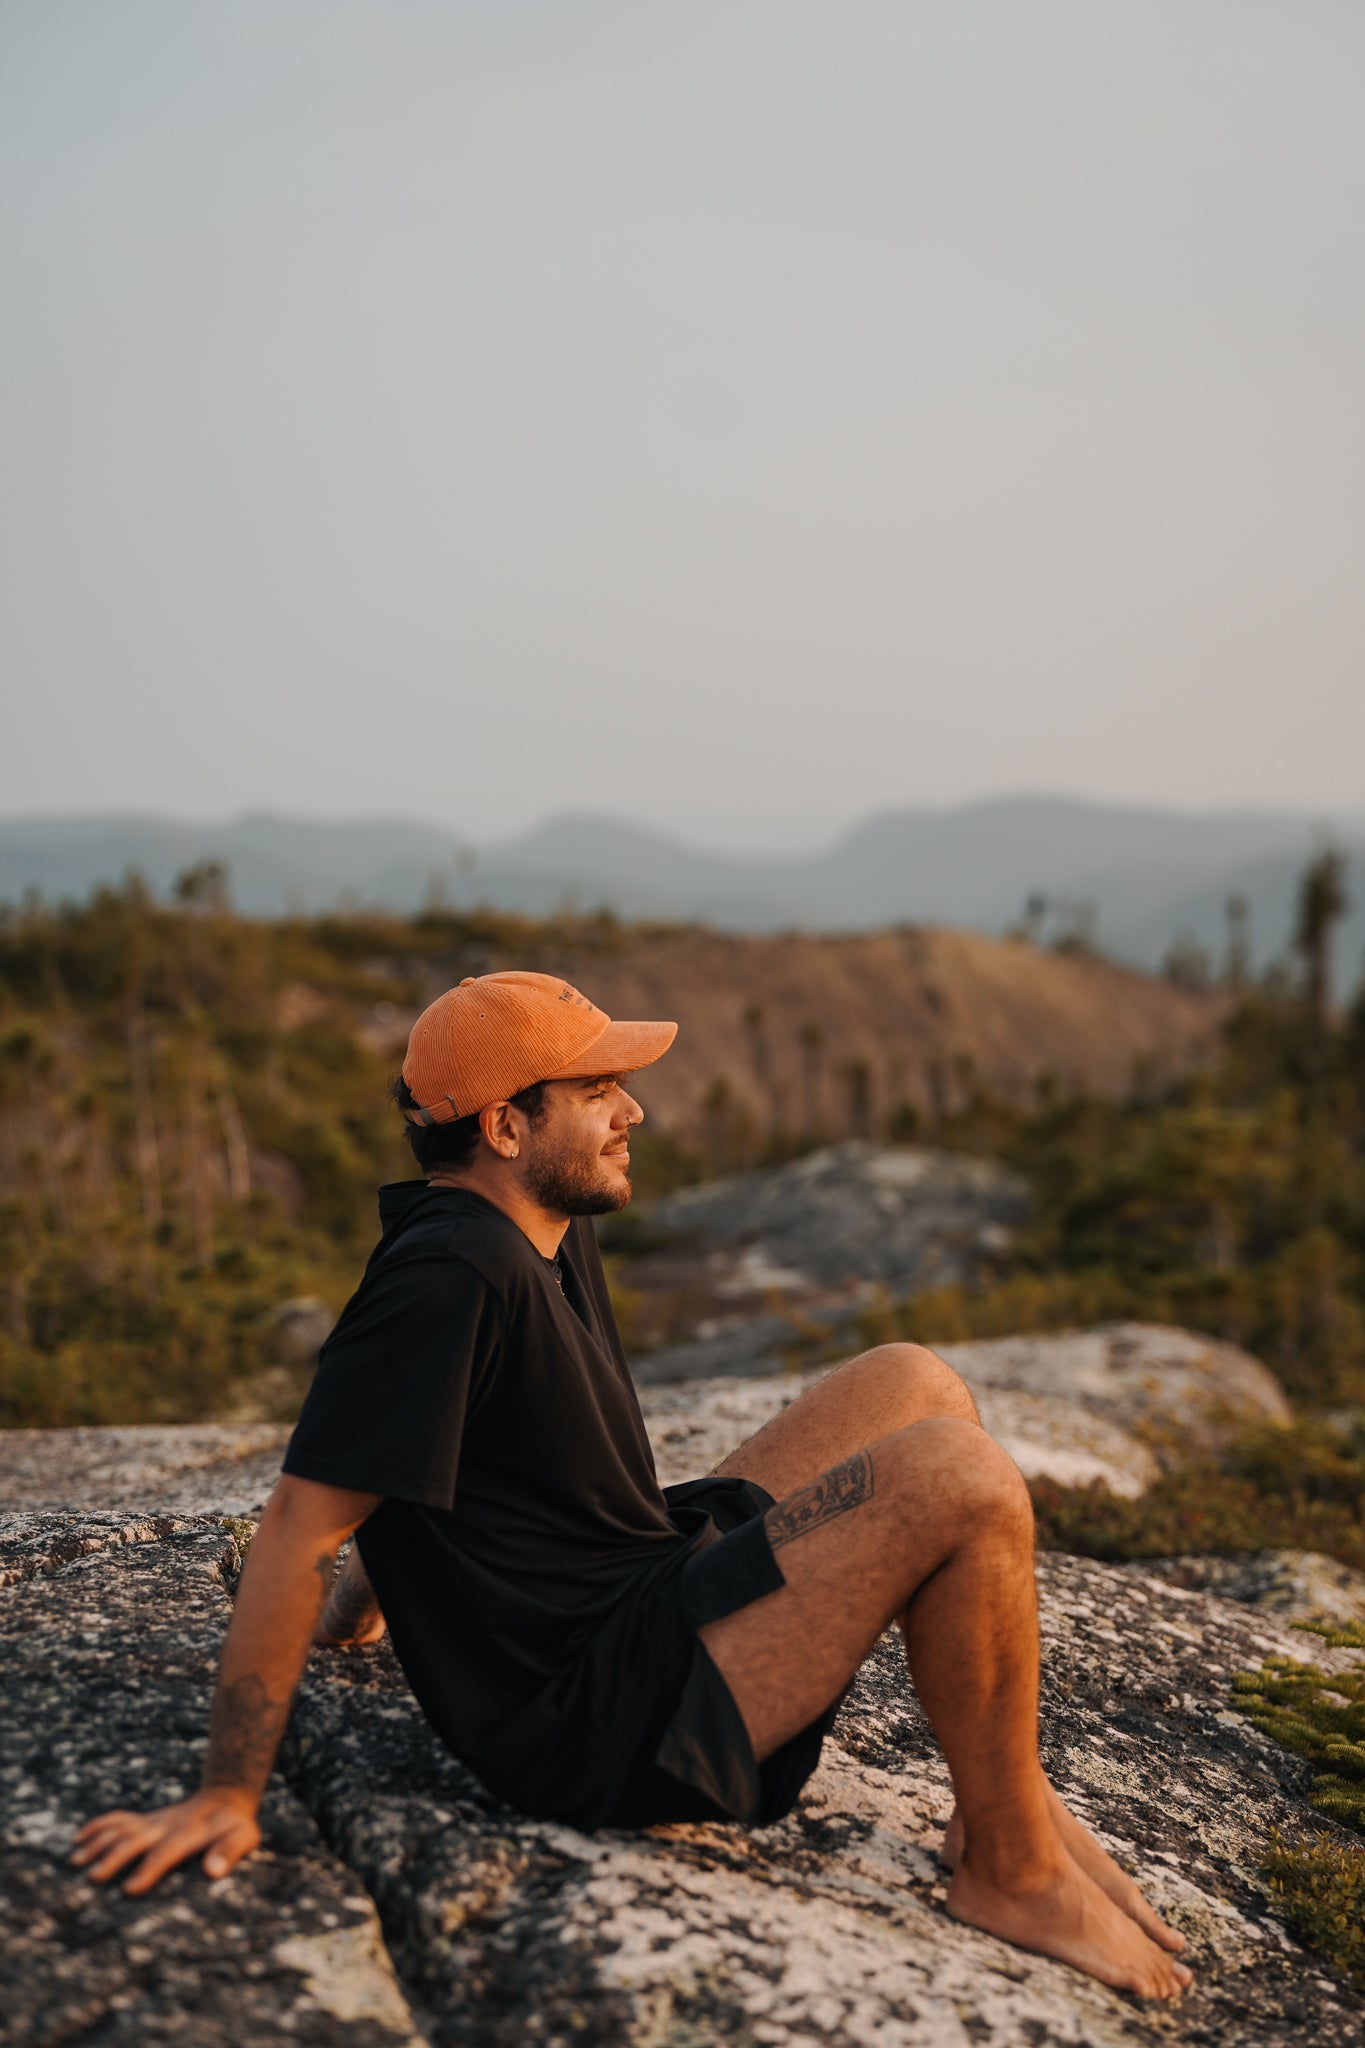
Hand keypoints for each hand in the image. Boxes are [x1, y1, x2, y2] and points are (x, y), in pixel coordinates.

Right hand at [70, 1787, 261, 1894]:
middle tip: (93, 1877)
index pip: (166, 1851)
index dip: (149, 1869)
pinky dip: (97, 1826)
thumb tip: (213, 1871)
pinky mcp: (144, 1819)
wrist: (225, 1796)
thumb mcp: (244, 1837)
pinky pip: (118, 1819)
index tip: (130, 1889)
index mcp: (189, 1834)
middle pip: (136, 1838)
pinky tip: (78, 1839)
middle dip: (114, 1857)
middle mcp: (166, 1825)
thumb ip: (229, 1852)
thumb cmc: (235, 1826)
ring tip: (76, 1861)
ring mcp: (153, 1821)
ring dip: (99, 1842)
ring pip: (121, 1828)